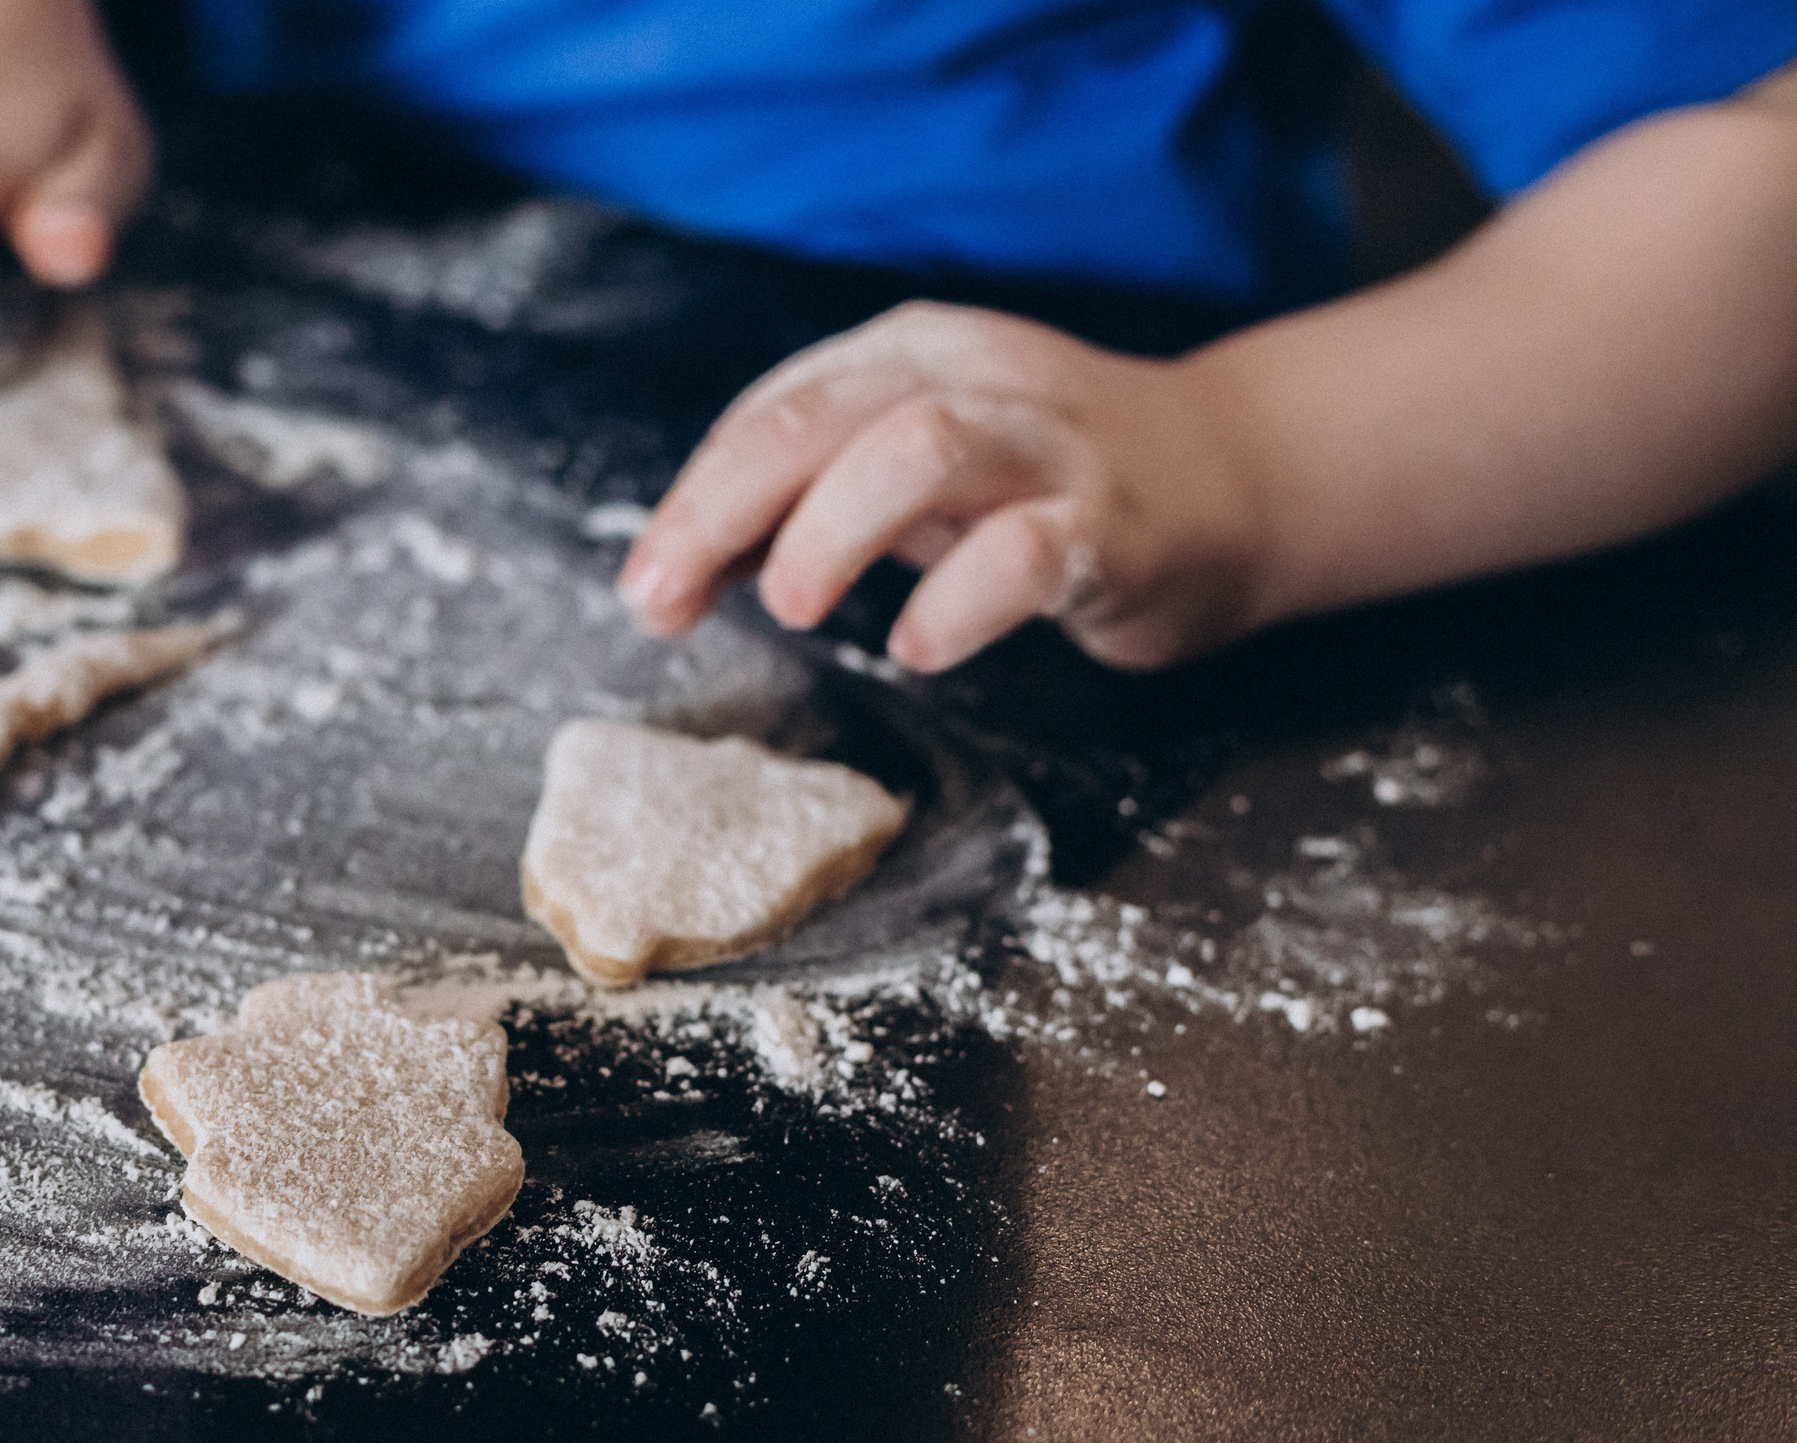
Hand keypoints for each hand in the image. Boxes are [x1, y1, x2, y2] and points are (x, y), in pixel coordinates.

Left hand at [618, 302, 1266, 672]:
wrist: (1235, 479)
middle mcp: (973, 379)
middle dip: (724, 508)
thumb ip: (805, 505)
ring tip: (789, 603)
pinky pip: (1030, 550)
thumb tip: (683, 564)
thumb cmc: (1043, 486)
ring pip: (920, 448)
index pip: (774, 412)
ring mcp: (1048, 446)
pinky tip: (918, 645)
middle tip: (666, 597)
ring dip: (834, 527)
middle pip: (822, 417)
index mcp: (907, 358)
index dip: (696, 500)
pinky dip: (959, 599)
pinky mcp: (1114, 524)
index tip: (646, 587)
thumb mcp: (909, 477)